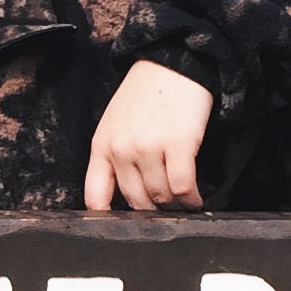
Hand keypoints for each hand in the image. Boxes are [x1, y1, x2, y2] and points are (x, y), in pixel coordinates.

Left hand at [84, 58, 213, 210]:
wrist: (172, 63)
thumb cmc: (146, 94)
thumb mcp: (114, 124)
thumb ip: (112, 158)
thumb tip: (124, 197)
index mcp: (101, 146)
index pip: (95, 197)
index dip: (109, 219)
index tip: (124, 228)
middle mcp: (121, 150)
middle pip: (135, 202)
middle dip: (152, 212)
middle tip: (165, 212)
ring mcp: (149, 148)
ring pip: (161, 197)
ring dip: (174, 206)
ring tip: (183, 204)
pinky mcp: (178, 145)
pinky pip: (183, 187)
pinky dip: (191, 199)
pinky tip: (195, 200)